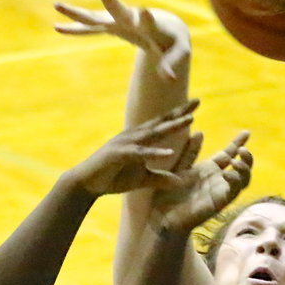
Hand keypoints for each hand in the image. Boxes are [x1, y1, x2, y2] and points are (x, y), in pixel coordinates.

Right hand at [55, 0, 189, 80]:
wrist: (165, 26)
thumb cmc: (173, 39)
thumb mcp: (178, 52)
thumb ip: (171, 63)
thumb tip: (169, 79)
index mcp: (149, 24)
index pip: (147, 21)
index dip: (146, 19)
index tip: (144, 11)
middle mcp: (130, 17)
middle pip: (116, 10)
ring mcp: (117, 21)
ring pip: (95, 17)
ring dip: (78, 13)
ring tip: (57, 5)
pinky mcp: (109, 25)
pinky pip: (89, 28)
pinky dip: (75, 29)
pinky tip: (57, 28)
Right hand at [67, 101, 199, 196]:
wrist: (86, 184)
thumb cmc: (112, 177)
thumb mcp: (141, 180)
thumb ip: (159, 178)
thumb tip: (180, 182)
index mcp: (139, 140)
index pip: (162, 124)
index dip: (178, 115)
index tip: (196, 106)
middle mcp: (134, 137)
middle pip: (160, 122)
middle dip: (179, 112)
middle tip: (198, 101)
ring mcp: (125, 143)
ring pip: (152, 133)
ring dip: (171, 126)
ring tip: (189, 119)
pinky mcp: (118, 154)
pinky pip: (139, 153)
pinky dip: (153, 152)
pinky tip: (167, 152)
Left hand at [151, 131, 252, 236]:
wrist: (161, 216)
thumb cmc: (167, 194)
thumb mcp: (179, 168)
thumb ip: (190, 152)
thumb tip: (199, 132)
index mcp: (210, 169)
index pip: (229, 153)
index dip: (238, 143)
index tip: (246, 132)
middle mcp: (218, 180)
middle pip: (243, 167)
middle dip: (247, 157)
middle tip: (243, 148)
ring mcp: (220, 191)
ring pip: (244, 180)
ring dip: (244, 169)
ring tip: (236, 162)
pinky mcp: (219, 203)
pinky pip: (233, 192)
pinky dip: (234, 182)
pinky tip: (227, 173)